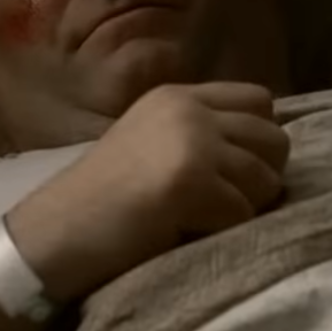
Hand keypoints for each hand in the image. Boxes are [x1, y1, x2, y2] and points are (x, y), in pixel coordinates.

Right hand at [6, 82, 290, 303]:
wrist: (56, 233)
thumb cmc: (103, 203)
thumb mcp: (152, 144)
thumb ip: (202, 136)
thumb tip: (267, 157)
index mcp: (179, 96)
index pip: (260, 101)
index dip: (258, 142)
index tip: (230, 174)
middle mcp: (188, 109)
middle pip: (275, 139)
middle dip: (260, 178)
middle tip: (221, 204)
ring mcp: (191, 141)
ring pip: (267, 179)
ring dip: (242, 209)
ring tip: (198, 219)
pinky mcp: (191, 180)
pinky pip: (244, 214)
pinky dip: (222, 233)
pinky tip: (184, 232)